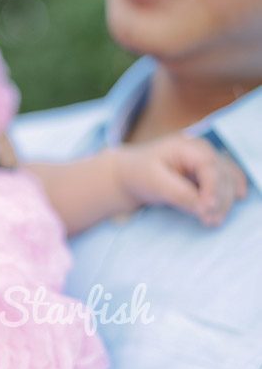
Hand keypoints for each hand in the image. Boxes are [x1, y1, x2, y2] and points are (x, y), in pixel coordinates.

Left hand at [115, 134, 247, 225]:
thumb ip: (179, 194)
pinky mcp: (207, 171)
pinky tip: (238, 198)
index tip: (207, 209)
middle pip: (222, 174)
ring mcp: (206, 159)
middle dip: (219, 199)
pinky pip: (227, 179)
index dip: (213, 189)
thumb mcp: (154, 183)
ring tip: (213, 221)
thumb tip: (203, 209)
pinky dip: (230, 192)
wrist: (130, 174)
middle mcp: (202, 150)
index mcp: (187, 147)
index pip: (209, 166)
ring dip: (225, 200)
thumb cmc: (139, 175)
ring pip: (228, 179)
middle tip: (209, 222)